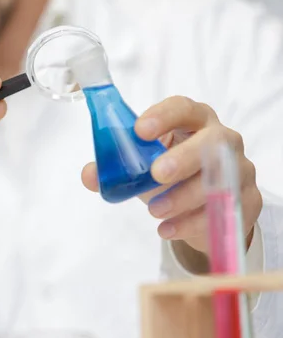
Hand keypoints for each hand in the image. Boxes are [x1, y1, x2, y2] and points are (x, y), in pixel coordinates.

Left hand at [81, 96, 261, 253]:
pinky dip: (194, 223)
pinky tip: (168, 229)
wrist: (203, 208)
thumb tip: (90, 174)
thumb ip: (113, 169)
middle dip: (183, 157)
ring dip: (185, 196)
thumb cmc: (171, 175)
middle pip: (212, 141)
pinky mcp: (248, 200)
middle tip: (156, 174)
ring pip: (221, 179)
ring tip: (155, 211)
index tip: (140, 130)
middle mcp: (222, 140)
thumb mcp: (141, 169)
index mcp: (194, 121)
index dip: (164, 115)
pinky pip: (226, 211)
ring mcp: (240, 169)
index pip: (184, 107)